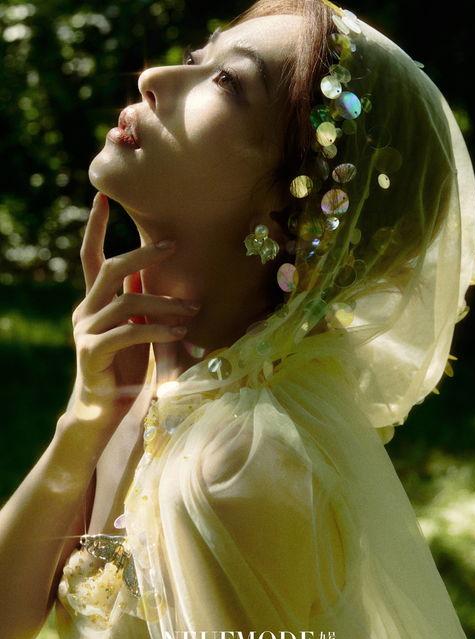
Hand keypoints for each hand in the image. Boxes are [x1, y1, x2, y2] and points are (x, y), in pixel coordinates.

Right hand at [68, 192, 200, 424]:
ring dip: (165, 303)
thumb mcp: (133, 328)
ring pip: (127, 302)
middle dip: (143, 253)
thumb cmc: (124, 367)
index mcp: (93, 302)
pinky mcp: (93, 352)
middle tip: (173, 245)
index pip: (90, 256)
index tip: (102, 196)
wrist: (105, 410)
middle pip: (110, 269)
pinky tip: (180, 334)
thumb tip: (147, 271)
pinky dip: (158, 330)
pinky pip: (129, 333)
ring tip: (193, 311)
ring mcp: (85, 331)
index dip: (94, 226)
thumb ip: (135, 300)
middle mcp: (84, 311)